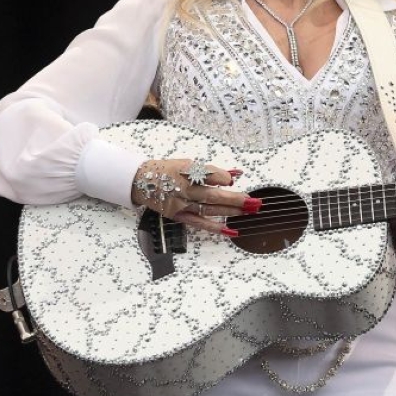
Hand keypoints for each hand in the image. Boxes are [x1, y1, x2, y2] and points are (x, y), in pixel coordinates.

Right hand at [131, 159, 259, 235]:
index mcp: (186, 171)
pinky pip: (199, 223)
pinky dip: (215, 228)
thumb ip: (213, 171)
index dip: (224, 178)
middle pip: (213, 195)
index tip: (232, 181)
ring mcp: (181, 204)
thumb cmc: (167, 170)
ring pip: (210, 210)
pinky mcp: (179, 216)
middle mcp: (184, 189)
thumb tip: (236, 174)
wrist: (140, 181)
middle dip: (236, 199)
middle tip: (254, 202)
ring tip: (249, 211)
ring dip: (231, 211)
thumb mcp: (188, 164)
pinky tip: (231, 231)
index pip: (210, 175)